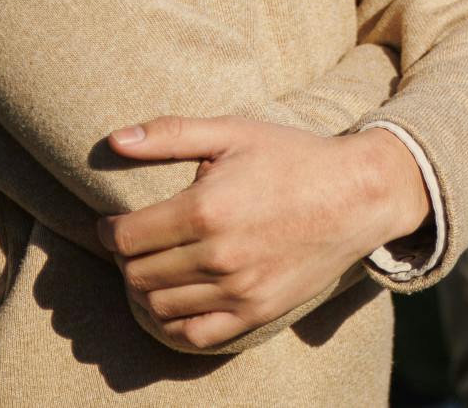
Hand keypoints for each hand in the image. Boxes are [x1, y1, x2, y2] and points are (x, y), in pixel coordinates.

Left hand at [98, 118, 428, 349]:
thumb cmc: (294, 156)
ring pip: (159, 306)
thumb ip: (170, 134)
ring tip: (155, 268)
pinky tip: (173, 302)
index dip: (109, 232)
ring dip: (145, 289)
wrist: (357, 194)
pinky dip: (172, 324)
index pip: (126, 238)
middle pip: (137, 274)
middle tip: (136, 245)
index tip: (113, 225)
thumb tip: (113, 140)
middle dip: (127, 259)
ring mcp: (239, 288)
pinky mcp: (257, 311)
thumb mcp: (234, 132)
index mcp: (206, 208)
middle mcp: (219, 254)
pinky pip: (195, 335)